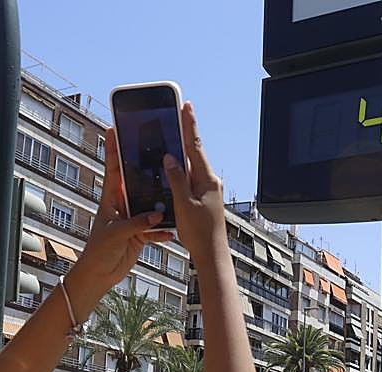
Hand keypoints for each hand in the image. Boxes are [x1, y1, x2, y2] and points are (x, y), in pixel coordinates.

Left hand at [69, 128, 172, 296]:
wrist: (99, 274)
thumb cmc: (98, 251)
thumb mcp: (116, 235)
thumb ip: (137, 223)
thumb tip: (157, 215)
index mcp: (111, 199)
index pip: (113, 169)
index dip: (113, 149)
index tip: (115, 129)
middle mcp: (123, 205)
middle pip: (136, 180)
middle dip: (146, 167)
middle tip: (158, 149)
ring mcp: (132, 218)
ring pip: (150, 203)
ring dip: (161, 200)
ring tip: (176, 188)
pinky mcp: (140, 233)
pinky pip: (156, 227)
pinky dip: (164, 229)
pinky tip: (174, 229)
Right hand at [162, 102, 224, 256]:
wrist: (211, 254)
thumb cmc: (199, 233)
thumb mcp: (184, 204)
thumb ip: (177, 179)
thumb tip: (170, 158)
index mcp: (207, 180)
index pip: (195, 146)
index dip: (189, 125)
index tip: (186, 106)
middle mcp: (210, 182)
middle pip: (193, 152)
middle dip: (185, 134)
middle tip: (178, 114)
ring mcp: (208, 190)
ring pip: (191, 166)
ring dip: (181, 153)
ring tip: (172, 137)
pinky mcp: (203, 199)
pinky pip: (190, 179)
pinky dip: (181, 171)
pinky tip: (173, 169)